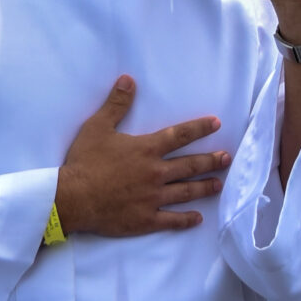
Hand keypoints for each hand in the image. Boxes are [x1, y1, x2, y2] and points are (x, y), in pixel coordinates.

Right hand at [55, 76, 230, 236]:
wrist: (73, 198)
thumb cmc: (84, 161)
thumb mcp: (97, 127)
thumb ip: (116, 104)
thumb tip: (129, 80)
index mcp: (147, 149)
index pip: (180, 135)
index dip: (200, 128)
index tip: (216, 124)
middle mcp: (156, 172)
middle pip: (190, 165)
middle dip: (211, 160)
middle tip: (227, 158)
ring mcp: (153, 198)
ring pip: (186, 192)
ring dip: (205, 187)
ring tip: (219, 184)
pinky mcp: (146, 219)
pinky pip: (172, 220)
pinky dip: (186, 220)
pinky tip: (198, 218)